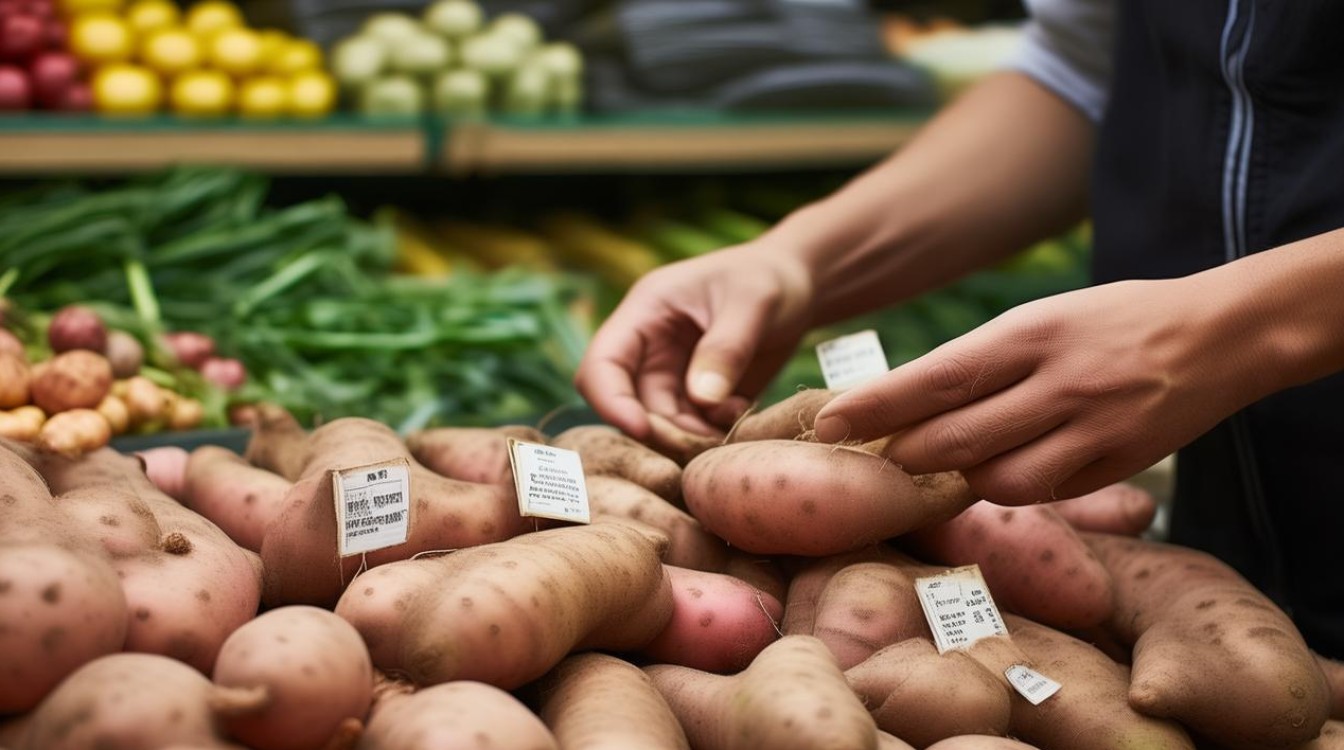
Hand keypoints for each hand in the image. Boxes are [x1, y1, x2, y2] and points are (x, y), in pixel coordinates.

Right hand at [575, 241, 814, 444]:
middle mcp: (649, 348)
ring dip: (691, 436)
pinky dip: (711, 433)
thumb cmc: (770, 279)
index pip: (602, 364)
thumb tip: (702, 400)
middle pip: (630, 405)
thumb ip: (726, 349)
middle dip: (662, 430)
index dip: (611, 401)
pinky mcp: (698, 397)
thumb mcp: (753, 303)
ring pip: (662, 424)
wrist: (798, 287)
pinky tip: (742, 412)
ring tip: (732, 419)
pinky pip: (692, 428)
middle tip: (706, 439)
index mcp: (645, 313)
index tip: (641, 430)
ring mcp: (672, 375)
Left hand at [813, 277, 1269, 503]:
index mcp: (1030, 333)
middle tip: (871, 459)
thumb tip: (909, 402)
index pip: (935, 378)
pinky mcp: (1118, 465)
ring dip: (959, 480)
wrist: (1220, 333)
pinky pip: (1045, 492)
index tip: (830, 423)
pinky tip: (1005, 472)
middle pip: (956, 438)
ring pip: (997, 479)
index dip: (876, 406)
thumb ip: (983, 362)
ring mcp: (1092, 429)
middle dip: (903, 455)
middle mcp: (1058, 382)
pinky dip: (1013, 488)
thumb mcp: (1043, 319)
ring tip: (944, 467)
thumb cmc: (1112, 322)